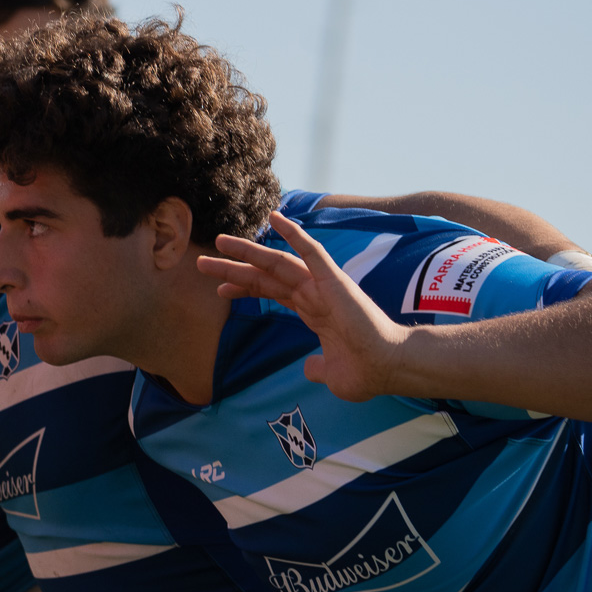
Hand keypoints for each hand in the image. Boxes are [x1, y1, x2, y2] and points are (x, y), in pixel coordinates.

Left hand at [197, 210, 410, 400]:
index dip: (244, 287)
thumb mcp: (331, 373)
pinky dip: (294, 233)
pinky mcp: (335, 281)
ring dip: (249, 250)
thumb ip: (317, 368)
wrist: (388, 368)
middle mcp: (314, 294)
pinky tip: (275, 217)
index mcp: (313, 311)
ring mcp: (323, 285)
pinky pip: (312, 251)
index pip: (271, 292)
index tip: (220, 288)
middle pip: (266, 275)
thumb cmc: (366, 371)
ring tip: (220, 241)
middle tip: (203, 261)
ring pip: (278, 262)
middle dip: (234, 267)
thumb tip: (309, 368)